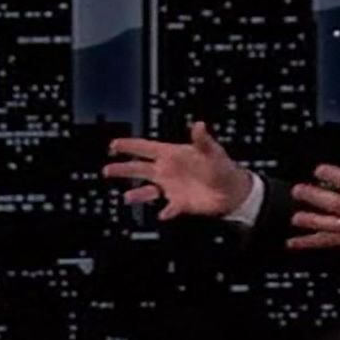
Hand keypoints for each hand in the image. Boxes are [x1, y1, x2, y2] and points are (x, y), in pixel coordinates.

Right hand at [103, 121, 252, 220]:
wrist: (232, 191)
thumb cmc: (222, 168)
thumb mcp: (213, 152)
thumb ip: (203, 140)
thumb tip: (199, 124)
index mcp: (172, 155)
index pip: (146, 148)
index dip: (130, 146)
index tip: (114, 144)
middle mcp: (168, 171)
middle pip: (140, 169)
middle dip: (123, 169)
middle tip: (107, 170)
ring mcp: (171, 187)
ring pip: (148, 190)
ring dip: (137, 194)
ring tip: (126, 198)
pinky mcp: (179, 203)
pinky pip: (168, 209)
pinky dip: (165, 212)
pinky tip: (161, 214)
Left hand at [287, 117, 339, 254]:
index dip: (332, 174)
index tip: (319, 169)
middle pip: (335, 203)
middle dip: (316, 197)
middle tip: (299, 191)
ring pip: (329, 224)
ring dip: (311, 221)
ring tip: (296, 218)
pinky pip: (325, 241)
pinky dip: (308, 243)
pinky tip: (293, 242)